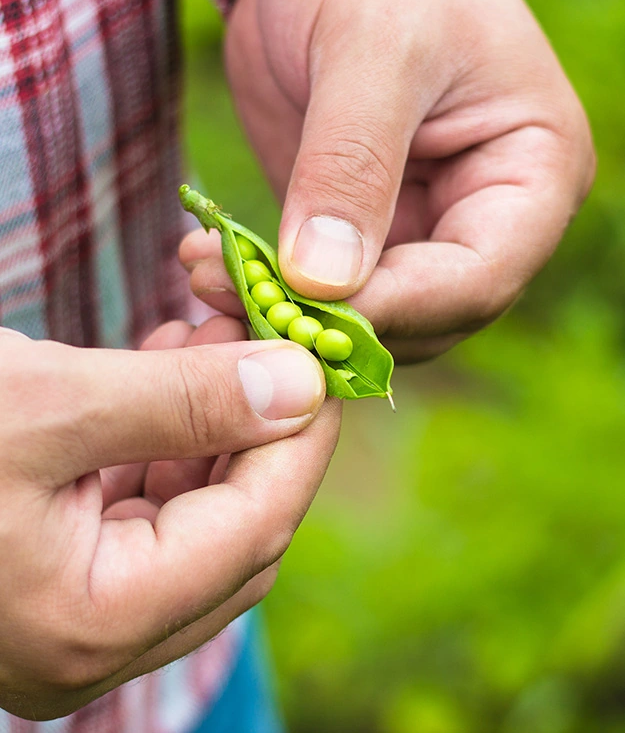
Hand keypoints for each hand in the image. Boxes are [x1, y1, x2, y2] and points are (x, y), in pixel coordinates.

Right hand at [0, 320, 337, 718]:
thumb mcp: (44, 405)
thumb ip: (184, 401)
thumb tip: (300, 385)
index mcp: (92, 623)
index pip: (256, 528)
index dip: (303, 438)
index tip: (325, 360)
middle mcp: (93, 637)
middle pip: (238, 526)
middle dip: (265, 423)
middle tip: (270, 334)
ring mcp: (77, 607)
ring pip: (199, 510)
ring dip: (220, 418)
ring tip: (216, 329)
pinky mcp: (62, 565)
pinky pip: (153, 500)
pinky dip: (175, 432)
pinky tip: (172, 361)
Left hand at [185, 0, 594, 361]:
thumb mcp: (372, 50)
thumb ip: (351, 166)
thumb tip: (323, 282)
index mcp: (534, 172)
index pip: (479, 276)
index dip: (396, 307)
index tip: (305, 309)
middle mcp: (486, 218)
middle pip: (426, 314)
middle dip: (335, 325)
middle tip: (238, 306)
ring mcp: (425, 232)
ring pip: (372, 317)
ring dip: (294, 319)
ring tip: (213, 285)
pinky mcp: (364, 236)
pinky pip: (329, 292)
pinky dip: (276, 296)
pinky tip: (218, 273)